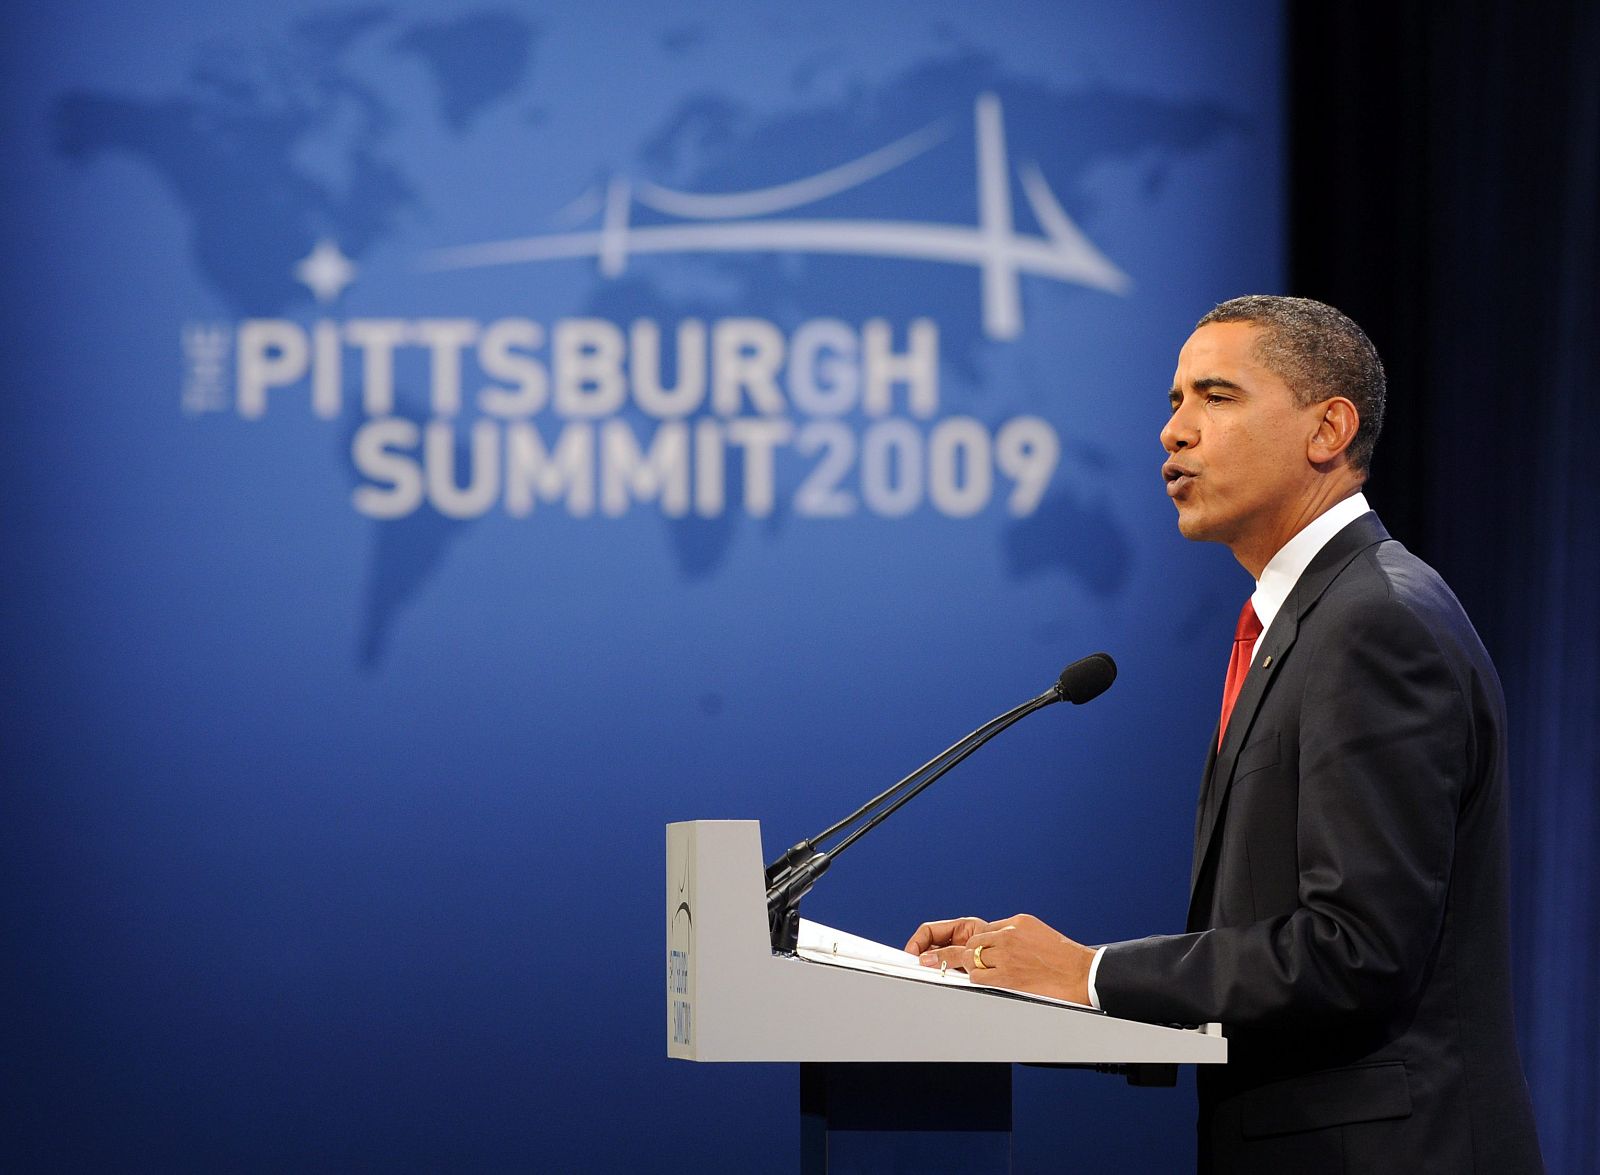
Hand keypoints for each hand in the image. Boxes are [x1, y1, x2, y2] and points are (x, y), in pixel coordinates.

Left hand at [905, 913, 1095, 1004]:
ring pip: (970, 959)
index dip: (968, 943)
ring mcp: (1006, 955)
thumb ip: (1012, 936)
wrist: (1083, 975)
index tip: (953, 950)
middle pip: (971, 943)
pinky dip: (971, 980)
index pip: (983, 931)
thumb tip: (992, 944)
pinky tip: (969, 982)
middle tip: (926, 958)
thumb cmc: (1063, 958)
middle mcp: (1008, 935)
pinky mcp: (1006, 976)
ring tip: (946, 971)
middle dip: (953, 953)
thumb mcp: (1037, 934)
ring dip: (963, 967)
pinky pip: (977, 977)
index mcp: (1016, 922)